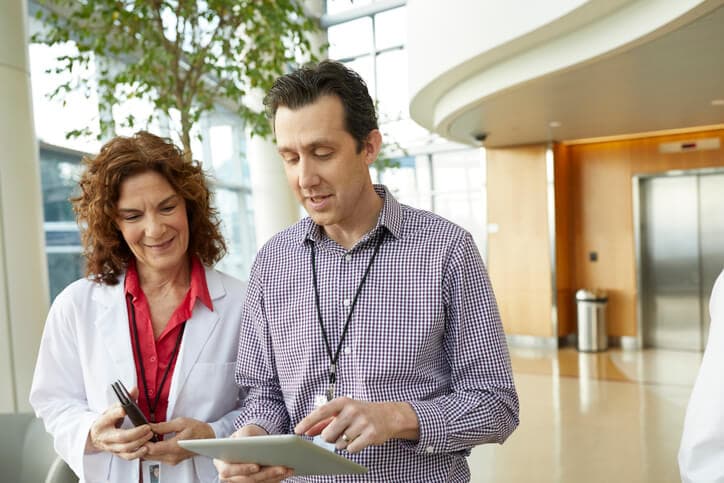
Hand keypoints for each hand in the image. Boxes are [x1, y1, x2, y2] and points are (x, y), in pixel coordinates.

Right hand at [87, 386, 153, 459]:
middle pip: (121, 437)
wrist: (96, 436)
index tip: (124, 409)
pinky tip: (146, 448)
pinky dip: (137, 454)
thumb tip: (134, 389)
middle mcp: (106, 436)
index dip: (117, 412)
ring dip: (139, 442)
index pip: (109, 416)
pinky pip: (127, 456)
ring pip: (125, 448)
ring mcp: (111, 447)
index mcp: (102, 423)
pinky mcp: (117, 453)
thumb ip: (125, 399)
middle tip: (147, 427)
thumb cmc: (106, 421)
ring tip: (149, 435)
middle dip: (136, 433)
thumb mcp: (112, 408)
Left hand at [143, 417, 214, 464]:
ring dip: (148, 449)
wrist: (209, 438)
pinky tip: (155, 443)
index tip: (142, 434)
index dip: (143, 442)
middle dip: (143, 446)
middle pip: (149, 456)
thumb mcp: (181, 423)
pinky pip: (158, 458)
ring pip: (152, 458)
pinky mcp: (173, 461)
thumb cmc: (198, 430)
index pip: (152, 449)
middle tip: (142, 435)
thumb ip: (163, 426)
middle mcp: (173, 457)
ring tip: (149, 437)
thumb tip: (150, 426)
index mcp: (175, 447)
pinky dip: (154, 452)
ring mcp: (173, 460)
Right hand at [214, 425, 292, 482]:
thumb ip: (244, 437)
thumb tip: (250, 443)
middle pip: (247, 479)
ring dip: (274, 477)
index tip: (257, 466)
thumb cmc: (245, 435)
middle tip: (282, 467)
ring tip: (288, 469)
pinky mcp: (253, 482)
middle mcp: (229, 476)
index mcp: (221, 462)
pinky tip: (287, 472)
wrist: (250, 440)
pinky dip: (276, 479)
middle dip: (266, 473)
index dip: (242, 469)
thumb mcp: (243, 432)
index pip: (228, 470)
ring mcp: (241, 481)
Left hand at [294, 397, 419, 452]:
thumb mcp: (343, 411)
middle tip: (337, 434)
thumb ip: (324, 421)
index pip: (321, 412)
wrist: (389, 415)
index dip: (308, 422)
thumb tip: (306, 431)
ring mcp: (362, 422)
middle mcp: (352, 410)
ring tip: (351, 435)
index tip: (297, 431)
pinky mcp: (371, 434)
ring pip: (339, 444)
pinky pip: (351, 449)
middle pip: (328, 434)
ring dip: (342, 444)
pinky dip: (351, 448)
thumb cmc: (361, 413)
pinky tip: (358, 440)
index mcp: (343, 402)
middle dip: (329, 438)